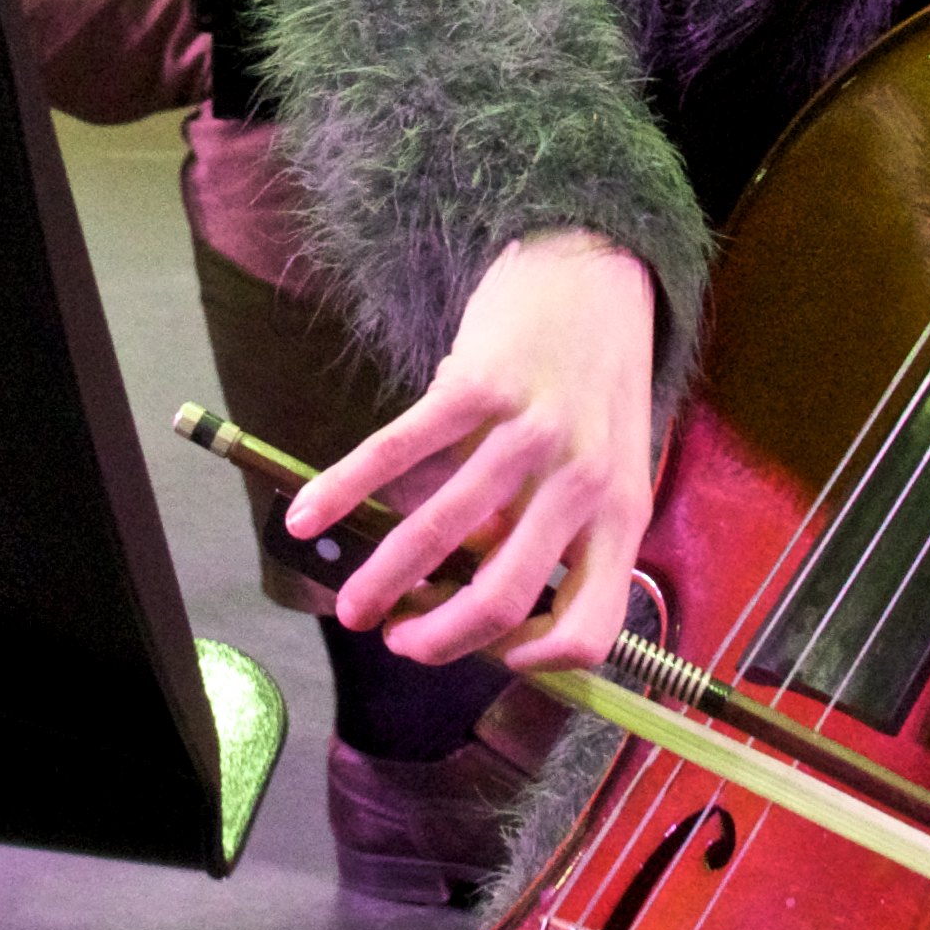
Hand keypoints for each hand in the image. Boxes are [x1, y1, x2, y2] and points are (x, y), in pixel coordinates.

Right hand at [288, 232, 659, 671]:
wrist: (592, 270)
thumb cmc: (595, 382)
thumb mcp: (605, 466)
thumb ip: (555, 530)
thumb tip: (477, 592)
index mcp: (623, 514)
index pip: (592, 627)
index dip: (536, 659)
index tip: (492, 655)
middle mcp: (584, 481)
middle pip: (503, 594)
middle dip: (438, 639)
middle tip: (399, 644)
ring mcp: (531, 432)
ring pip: (442, 532)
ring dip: (384, 582)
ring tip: (351, 609)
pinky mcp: (476, 385)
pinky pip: (399, 453)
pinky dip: (343, 492)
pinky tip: (306, 517)